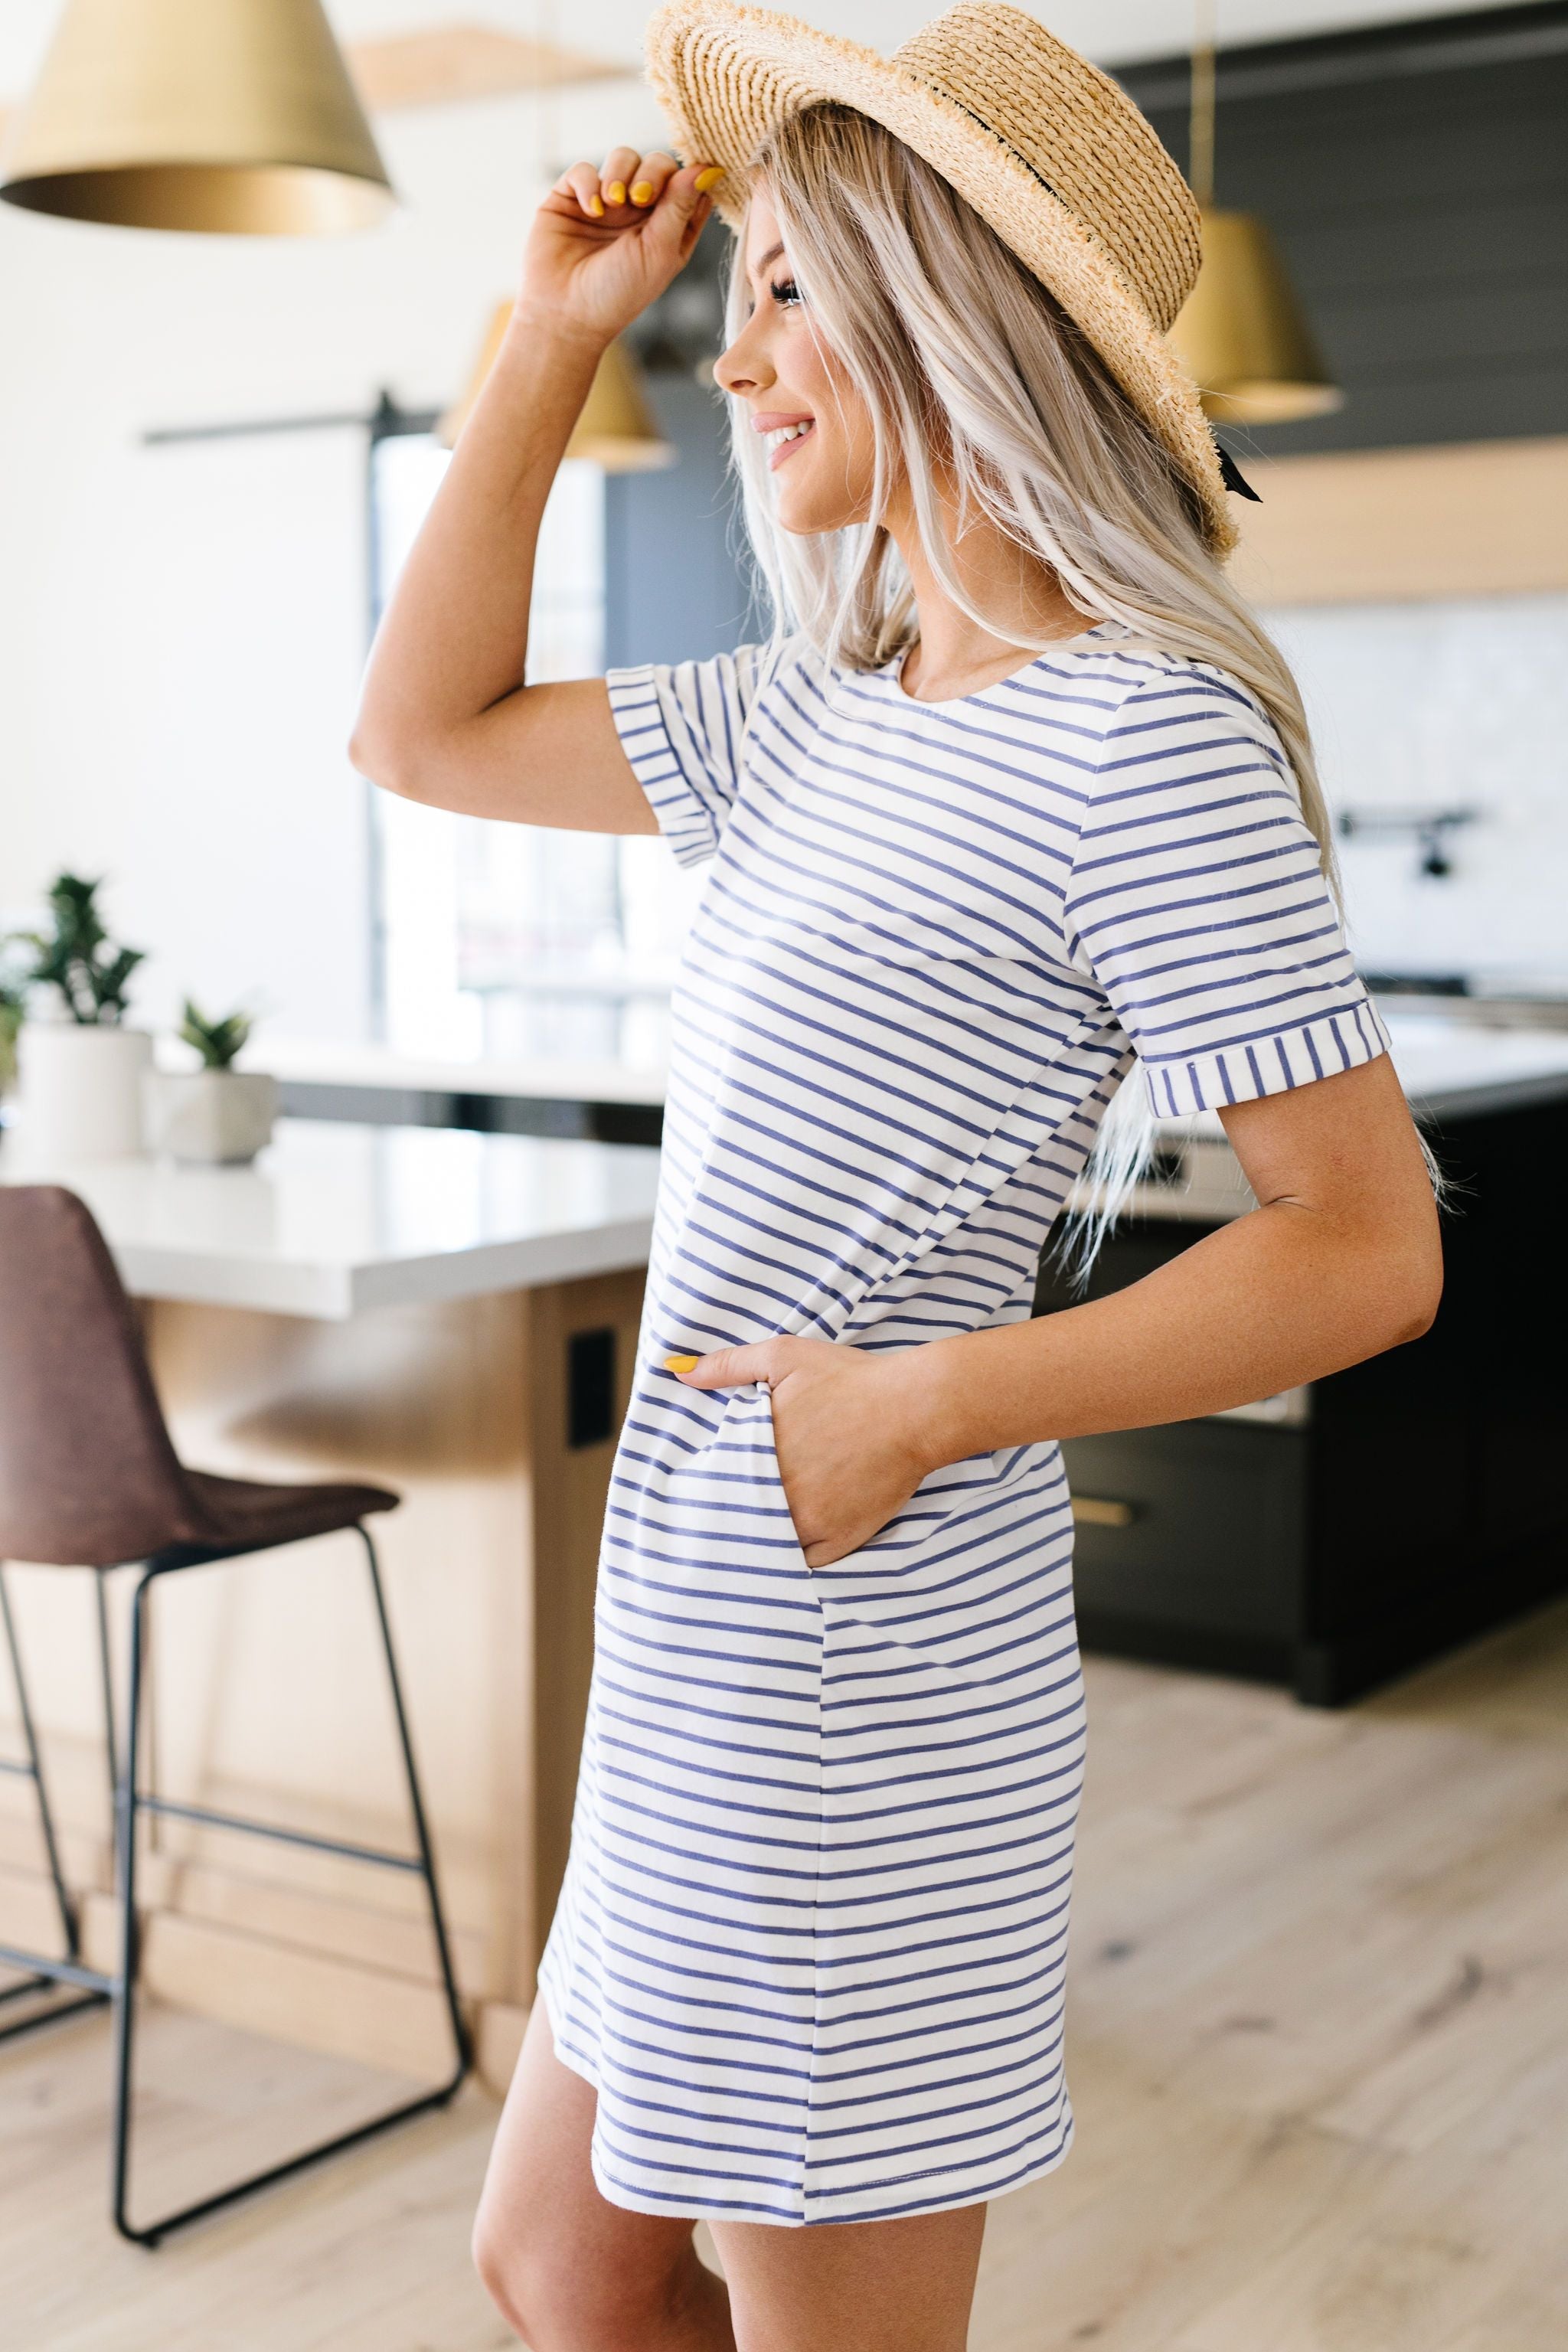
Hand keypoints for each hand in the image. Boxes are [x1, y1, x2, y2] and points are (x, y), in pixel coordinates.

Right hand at [518, 148, 719, 348]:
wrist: (565, 313)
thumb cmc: (618, 294)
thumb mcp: (659, 252)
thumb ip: (680, 207)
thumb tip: (707, 168)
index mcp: (669, 227)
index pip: (688, 183)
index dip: (689, 175)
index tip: (684, 182)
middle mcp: (639, 212)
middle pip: (657, 163)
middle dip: (652, 172)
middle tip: (640, 198)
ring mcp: (606, 201)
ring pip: (623, 157)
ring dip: (620, 172)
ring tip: (611, 203)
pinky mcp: (572, 197)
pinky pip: (584, 169)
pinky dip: (588, 183)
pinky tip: (591, 210)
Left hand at [668, 1336, 934, 1568]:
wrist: (915, 1407)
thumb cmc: (851, 1379)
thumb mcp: (783, 1357)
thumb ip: (727, 1366)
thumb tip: (678, 1372)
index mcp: (755, 1456)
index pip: (713, 1486)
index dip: (707, 1489)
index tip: (706, 1488)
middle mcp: (778, 1496)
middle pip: (738, 1518)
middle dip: (728, 1518)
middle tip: (723, 1519)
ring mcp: (809, 1524)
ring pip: (766, 1545)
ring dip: (757, 1540)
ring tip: (748, 1537)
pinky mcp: (840, 1541)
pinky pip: (803, 1563)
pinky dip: (793, 1557)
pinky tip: (788, 1545)